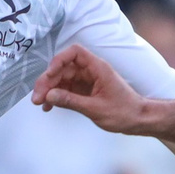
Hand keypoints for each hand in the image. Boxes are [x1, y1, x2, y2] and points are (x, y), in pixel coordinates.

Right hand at [31, 44, 150, 132]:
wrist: (138, 120)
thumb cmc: (124, 112)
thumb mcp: (95, 109)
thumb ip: (71, 101)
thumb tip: (49, 96)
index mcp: (97, 68)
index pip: (74, 53)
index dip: (59, 60)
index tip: (49, 75)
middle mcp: (91, 71)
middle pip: (64, 68)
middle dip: (48, 81)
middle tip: (37, 97)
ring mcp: (88, 81)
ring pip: (63, 79)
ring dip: (50, 90)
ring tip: (40, 104)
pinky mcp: (85, 91)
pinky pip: (67, 89)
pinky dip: (57, 96)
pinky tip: (49, 106)